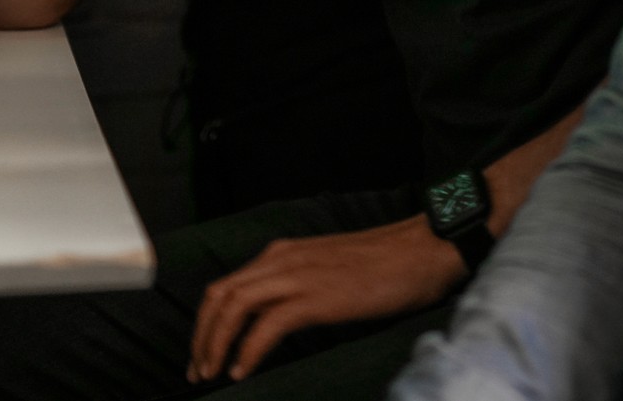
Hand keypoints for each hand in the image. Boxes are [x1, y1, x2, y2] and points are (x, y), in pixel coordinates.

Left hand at [187, 215, 464, 384]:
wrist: (424, 249)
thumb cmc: (387, 265)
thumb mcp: (330, 271)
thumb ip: (300, 286)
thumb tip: (278, 322)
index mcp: (284, 253)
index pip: (227, 285)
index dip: (208, 322)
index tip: (203, 352)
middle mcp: (283, 259)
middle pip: (220, 295)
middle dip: (201, 335)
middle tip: (197, 369)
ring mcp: (298, 275)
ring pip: (234, 306)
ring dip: (216, 343)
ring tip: (212, 373)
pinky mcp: (316, 296)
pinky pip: (267, 325)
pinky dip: (248, 349)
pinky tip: (243, 370)